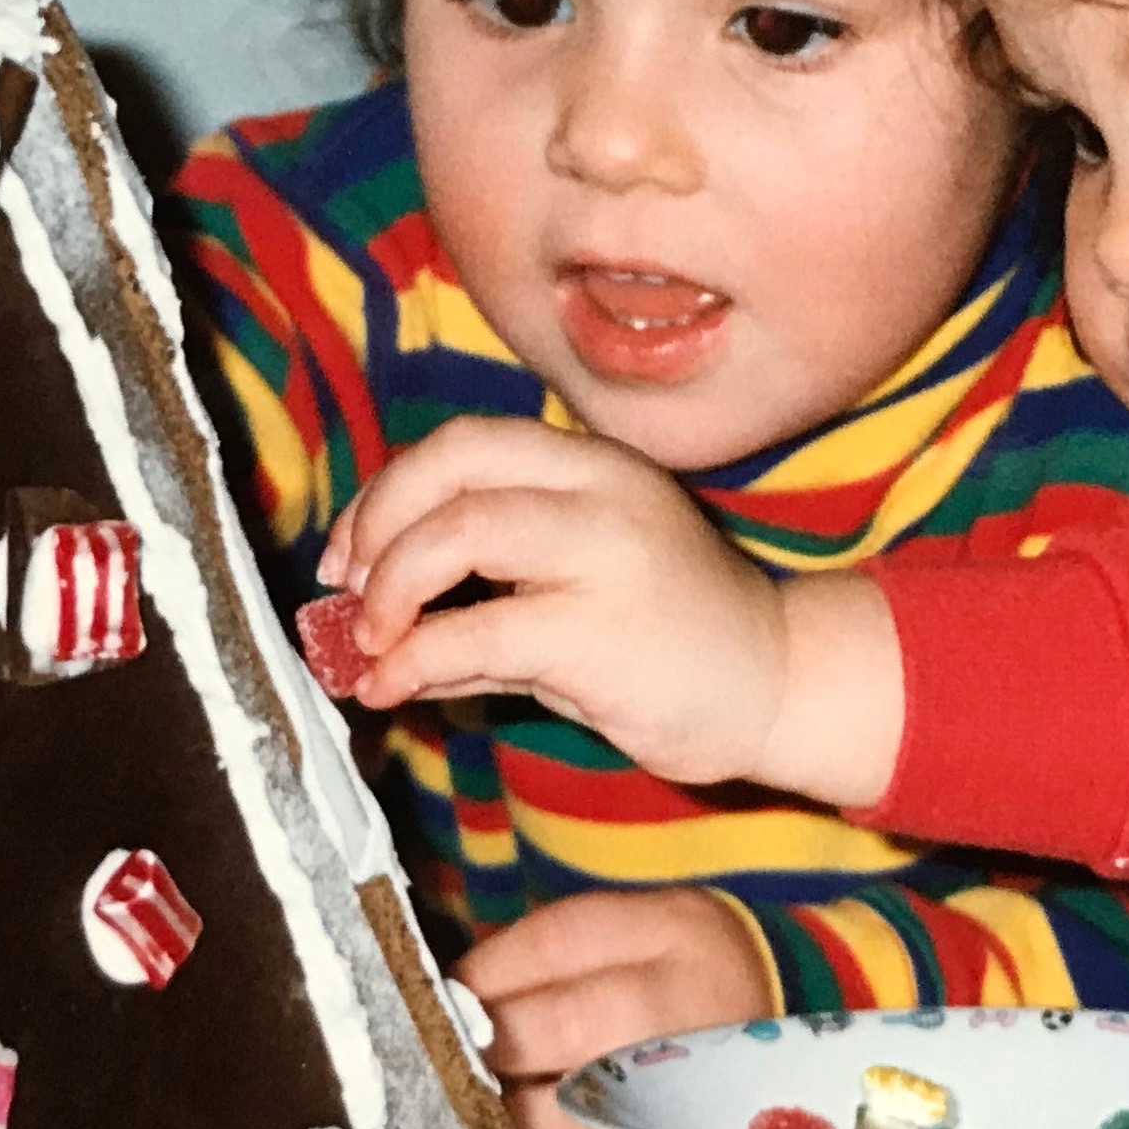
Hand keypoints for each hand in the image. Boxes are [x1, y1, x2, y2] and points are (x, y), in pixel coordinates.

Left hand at [324, 416, 903, 804]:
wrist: (780, 685)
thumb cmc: (673, 643)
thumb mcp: (571, 601)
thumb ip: (481, 604)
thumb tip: (377, 639)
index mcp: (593, 463)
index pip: (466, 443)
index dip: (389, 492)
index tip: (350, 552)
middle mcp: (601, 487)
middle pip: (453, 463)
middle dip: (377, 524)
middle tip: (348, 590)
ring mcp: (606, 552)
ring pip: (459, 532)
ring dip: (389, 588)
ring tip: (371, 641)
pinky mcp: (603, 628)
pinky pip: (479, 630)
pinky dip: (415, 658)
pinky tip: (394, 685)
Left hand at [450, 892, 777, 1128]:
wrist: (797, 1033)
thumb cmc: (690, 978)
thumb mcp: (646, 928)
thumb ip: (559, 952)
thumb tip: (457, 996)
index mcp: (674, 933)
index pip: (557, 941)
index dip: (487, 972)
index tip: (456, 993)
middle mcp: (688, 1009)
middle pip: (556, 1027)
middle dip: (496, 1047)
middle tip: (483, 1056)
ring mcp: (693, 1097)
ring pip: (563, 1115)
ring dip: (520, 1116)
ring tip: (522, 1105)